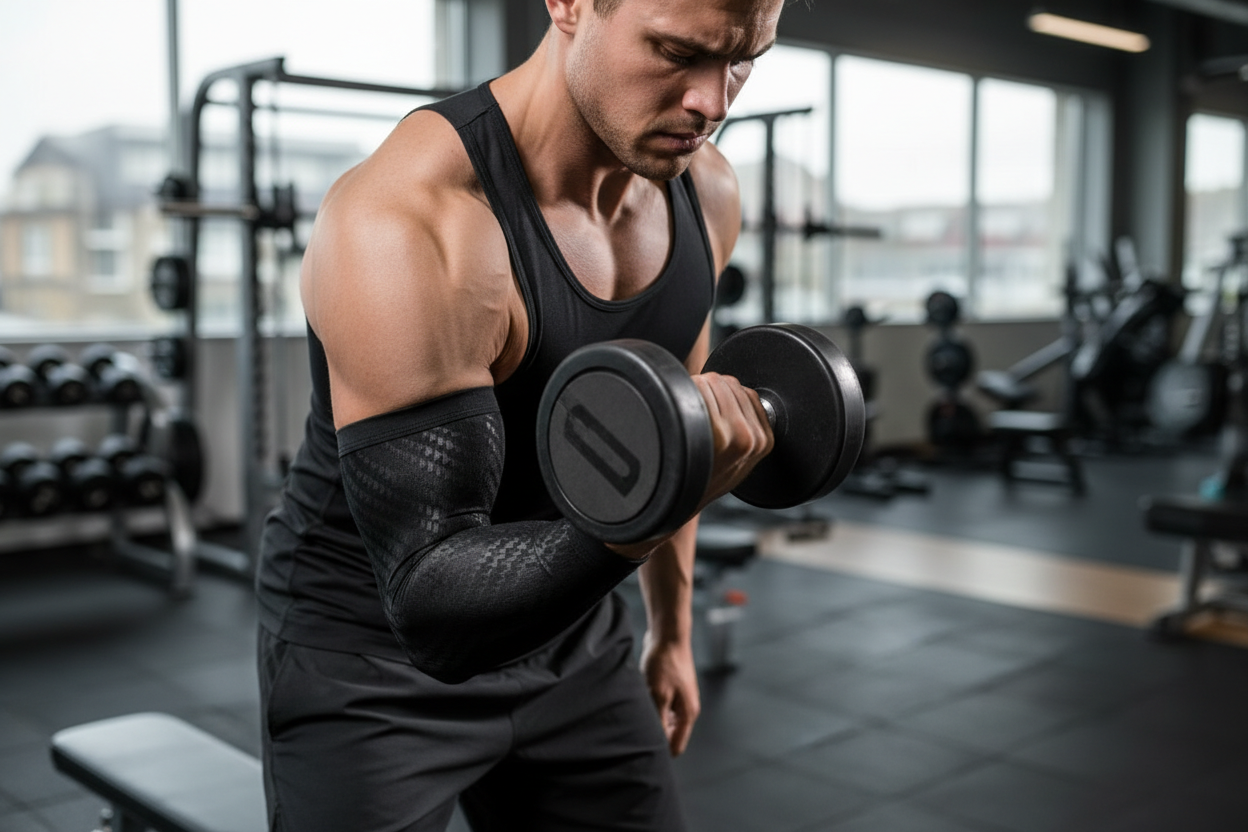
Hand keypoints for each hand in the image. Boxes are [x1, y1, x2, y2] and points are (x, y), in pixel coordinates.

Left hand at [640, 633, 700, 755]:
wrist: (668, 636)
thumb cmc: (665, 663)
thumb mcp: (658, 695)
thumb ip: (658, 722)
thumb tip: (656, 744)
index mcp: (687, 714)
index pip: (676, 746)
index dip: (661, 752)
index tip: (642, 751)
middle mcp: (685, 709)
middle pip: (670, 735)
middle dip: (654, 735)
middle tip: (635, 731)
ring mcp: (678, 699)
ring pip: (663, 720)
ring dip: (651, 719)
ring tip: (638, 712)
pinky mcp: (670, 689)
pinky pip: (659, 706)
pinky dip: (650, 706)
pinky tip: (640, 699)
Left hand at [692, 372, 773, 508]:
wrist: (683, 501)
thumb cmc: (707, 477)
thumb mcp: (740, 458)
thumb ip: (745, 425)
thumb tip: (733, 389)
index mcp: (764, 441)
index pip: (747, 393)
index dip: (725, 395)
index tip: (712, 409)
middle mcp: (752, 437)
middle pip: (730, 384)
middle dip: (712, 390)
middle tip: (696, 413)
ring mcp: (734, 434)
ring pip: (715, 382)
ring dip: (698, 390)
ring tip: (688, 415)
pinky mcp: (713, 432)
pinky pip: (700, 390)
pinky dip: (686, 392)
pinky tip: (680, 413)